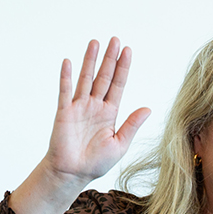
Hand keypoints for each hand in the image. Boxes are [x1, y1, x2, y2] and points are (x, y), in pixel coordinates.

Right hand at [45, 38, 152, 186]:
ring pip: (86, 79)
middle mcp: (95, 106)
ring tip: (95, 42)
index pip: (118, 85)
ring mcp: (79, 107)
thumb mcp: (120, 144)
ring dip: (90, 61)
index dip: (123, 68)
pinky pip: (65, 92)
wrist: (73, 174)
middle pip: (104, 77)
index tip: (128, 51)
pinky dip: (67, 77)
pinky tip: (69, 62)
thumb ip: (132, 125)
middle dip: (110, 59)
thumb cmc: (96, 162)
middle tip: (115, 39)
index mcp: (110, 113)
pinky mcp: (64, 112)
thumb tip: (147, 108)